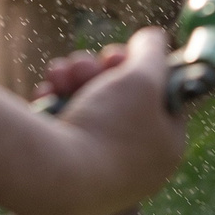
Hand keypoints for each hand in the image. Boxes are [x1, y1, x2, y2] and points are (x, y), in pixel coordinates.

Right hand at [38, 27, 186, 214]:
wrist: (54, 175)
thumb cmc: (109, 125)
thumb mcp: (142, 76)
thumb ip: (153, 51)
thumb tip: (153, 38)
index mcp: (166, 148)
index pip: (163, 99)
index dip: (144, 70)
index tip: (124, 55)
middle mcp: (136, 167)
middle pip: (122, 102)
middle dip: (100, 72)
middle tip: (88, 64)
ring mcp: (99, 174)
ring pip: (90, 110)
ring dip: (74, 81)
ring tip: (61, 74)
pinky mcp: (66, 176)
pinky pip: (66, 130)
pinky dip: (56, 105)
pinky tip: (47, 93)